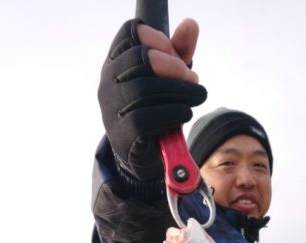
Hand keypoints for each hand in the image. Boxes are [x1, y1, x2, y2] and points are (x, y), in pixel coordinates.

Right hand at [98, 18, 206, 180]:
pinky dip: (172, 113)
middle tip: (193, 79)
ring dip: (179, 91)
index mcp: (116, 62)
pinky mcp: (122, 135)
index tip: (177, 55)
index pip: (131, 33)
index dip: (158, 39)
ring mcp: (111, 109)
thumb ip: (179, 52)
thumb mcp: (169, 78)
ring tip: (197, 96)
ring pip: (144, 89)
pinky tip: (185, 112)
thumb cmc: (156, 109)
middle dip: (173, 66)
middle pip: (140, 59)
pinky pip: (146, 118)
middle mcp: (108, 83)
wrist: (146, 156)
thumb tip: (190, 25)